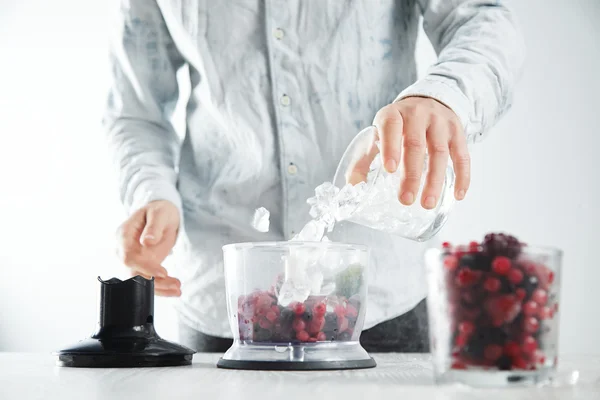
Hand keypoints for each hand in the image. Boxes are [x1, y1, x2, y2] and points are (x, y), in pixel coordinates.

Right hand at [116, 200, 181, 295]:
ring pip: (140, 280)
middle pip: (133, 272)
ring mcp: (132, 259)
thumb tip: (147, 241)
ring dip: (159, 287)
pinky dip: (161, 286)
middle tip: (175, 285)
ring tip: (178, 288)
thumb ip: (153, 227)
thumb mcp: (159, 213)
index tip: (162, 273)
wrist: (162, 214)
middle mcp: (124, 249)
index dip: (144, 267)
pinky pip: (148, 279)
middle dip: (154, 282)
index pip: (129, 256)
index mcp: (124, 235)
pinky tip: (174, 289)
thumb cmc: (160, 211)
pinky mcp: (142, 265)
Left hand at [350, 97, 469, 208]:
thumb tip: (353, 185)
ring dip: (435, 180)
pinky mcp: (458, 132)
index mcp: (393, 115)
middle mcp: (417, 115)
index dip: (391, 147)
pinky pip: (463, 155)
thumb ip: (364, 158)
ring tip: (427, 203)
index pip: (391, 126)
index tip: (390, 170)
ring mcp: (440, 123)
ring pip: (440, 153)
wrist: (428, 102)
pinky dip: (462, 176)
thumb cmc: (398, 125)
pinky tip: (457, 195)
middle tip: (406, 199)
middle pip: (416, 145)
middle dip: (411, 175)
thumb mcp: (378, 133)